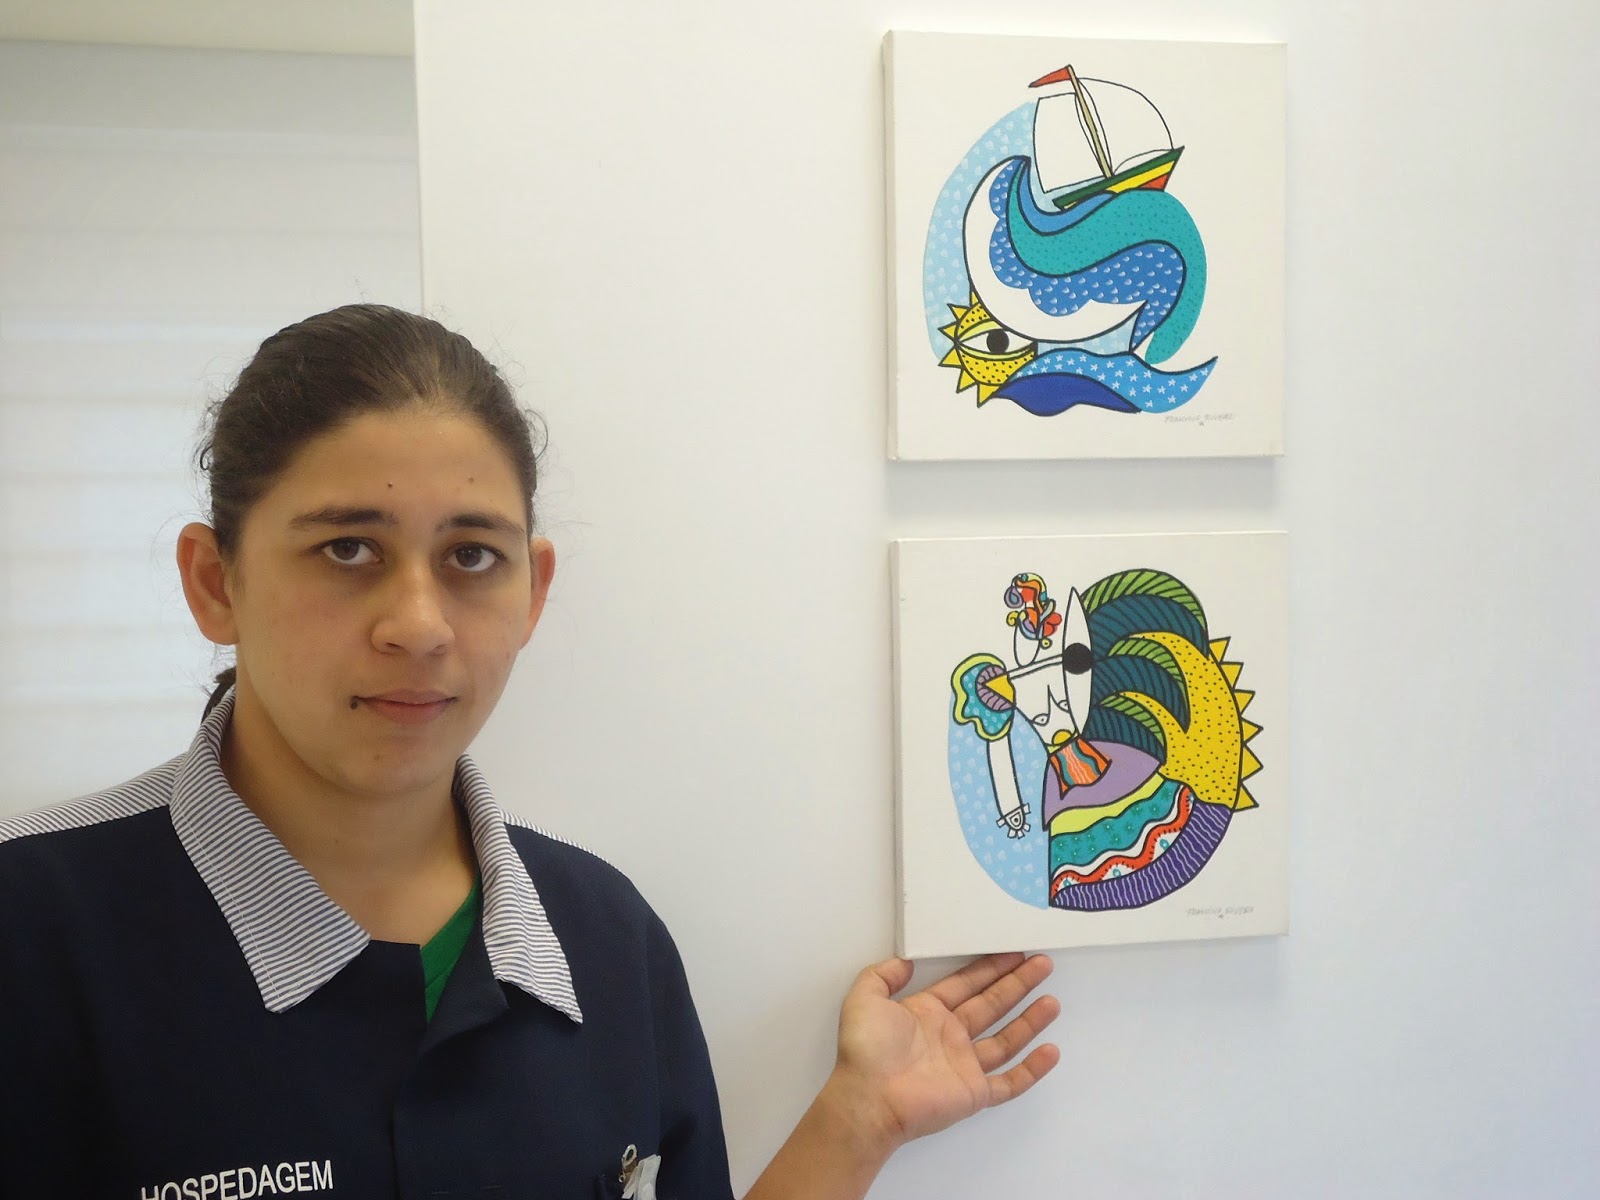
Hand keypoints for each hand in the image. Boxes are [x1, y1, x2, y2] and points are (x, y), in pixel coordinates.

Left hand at [825, 952, 1059, 1152]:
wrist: (869, 1099)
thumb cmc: (867, 1048)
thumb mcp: (864, 998)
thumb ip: (883, 975)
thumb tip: (907, 960)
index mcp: (927, 1012)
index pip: (965, 984)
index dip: (989, 968)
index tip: (1012, 951)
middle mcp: (949, 1035)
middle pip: (991, 1005)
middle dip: (1017, 984)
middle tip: (1042, 964)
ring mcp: (964, 1065)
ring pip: (1006, 1039)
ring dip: (1029, 1020)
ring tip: (1052, 1001)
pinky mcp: (974, 1093)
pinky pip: (1010, 1081)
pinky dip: (1032, 1069)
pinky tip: (1051, 1051)